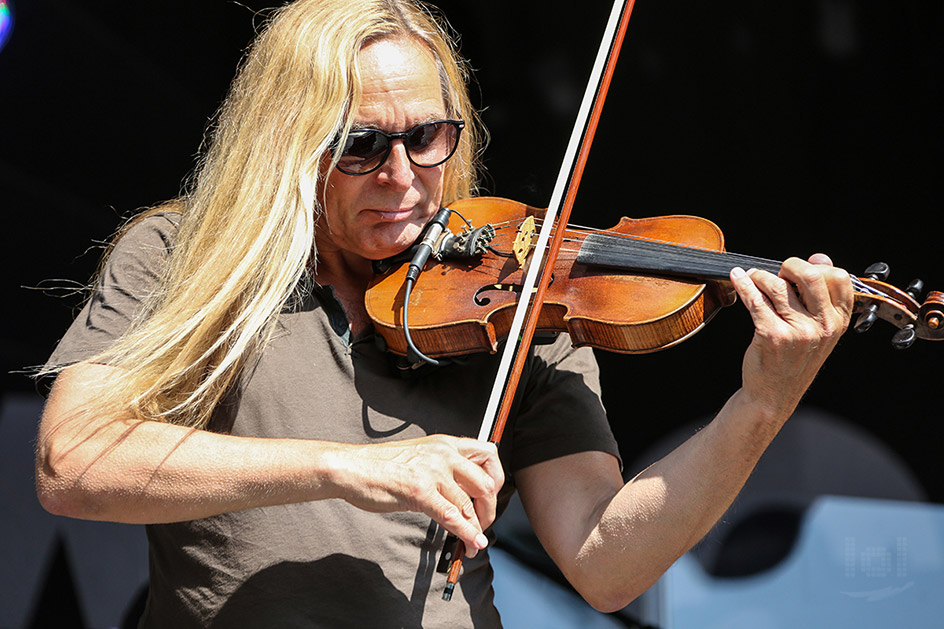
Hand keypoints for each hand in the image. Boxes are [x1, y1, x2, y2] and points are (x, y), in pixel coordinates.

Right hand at [327, 435, 503, 557]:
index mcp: (445, 444)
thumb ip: (443, 468)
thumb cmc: (381, 466)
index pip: (489, 454)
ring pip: (471, 504)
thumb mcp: (420, 456)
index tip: (490, 497)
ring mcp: (433, 472)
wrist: (352, 468)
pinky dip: (466, 534)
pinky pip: (452, 517)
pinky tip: (471, 544)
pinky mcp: (420, 491)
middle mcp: (444, 454)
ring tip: (475, 542)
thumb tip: (464, 491)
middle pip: (487, 483)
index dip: (496, 478)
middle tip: (483, 524)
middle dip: (490, 509)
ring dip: (477, 529)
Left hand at [730, 253, 852, 417]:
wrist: (772, 395)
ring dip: (760, 276)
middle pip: (810, 275)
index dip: (819, 266)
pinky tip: (737, 278)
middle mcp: (822, 326)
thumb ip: (820, 296)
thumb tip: (819, 257)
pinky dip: (743, 284)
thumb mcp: (817, 331)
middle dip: (790, 265)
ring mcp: (798, 332)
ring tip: (752, 277)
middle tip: (776, 270)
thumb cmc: (793, 359)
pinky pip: (755, 300)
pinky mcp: (772, 335)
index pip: (838, 279)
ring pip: (778, 286)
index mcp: (838, 322)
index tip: (801, 267)